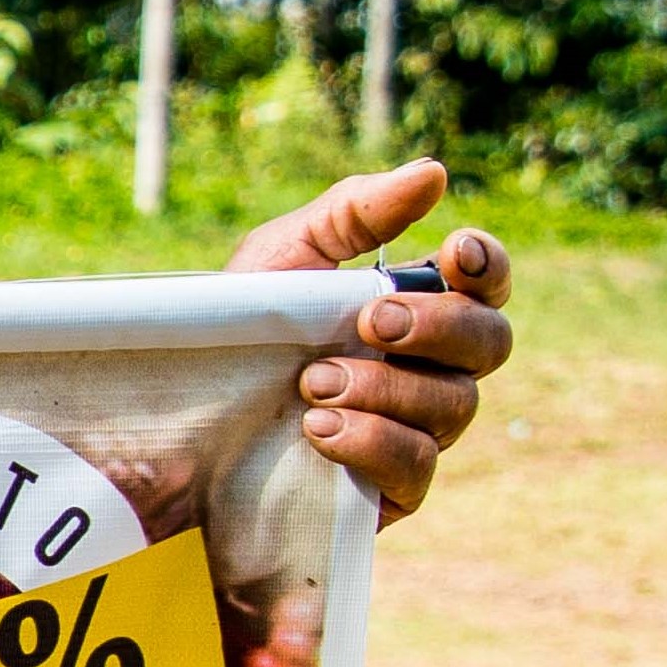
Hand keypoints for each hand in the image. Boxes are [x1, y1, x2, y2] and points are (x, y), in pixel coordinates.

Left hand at [226, 159, 508, 521]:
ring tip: (313, 381)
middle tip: (371, 319)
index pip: (486, 286)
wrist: (176, 418)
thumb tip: (434, 173)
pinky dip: (373, 441)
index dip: (488, 267)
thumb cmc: (241, 329)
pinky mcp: (386, 492)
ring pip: (454, 406)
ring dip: (387, 386)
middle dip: (438, 326)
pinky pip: (417, 467)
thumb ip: (356, 212)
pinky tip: (318, 428)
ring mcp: (414, 431)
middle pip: (490, 344)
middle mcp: (429, 370)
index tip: (453, 252)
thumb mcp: (285, 257)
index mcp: (416, 308)